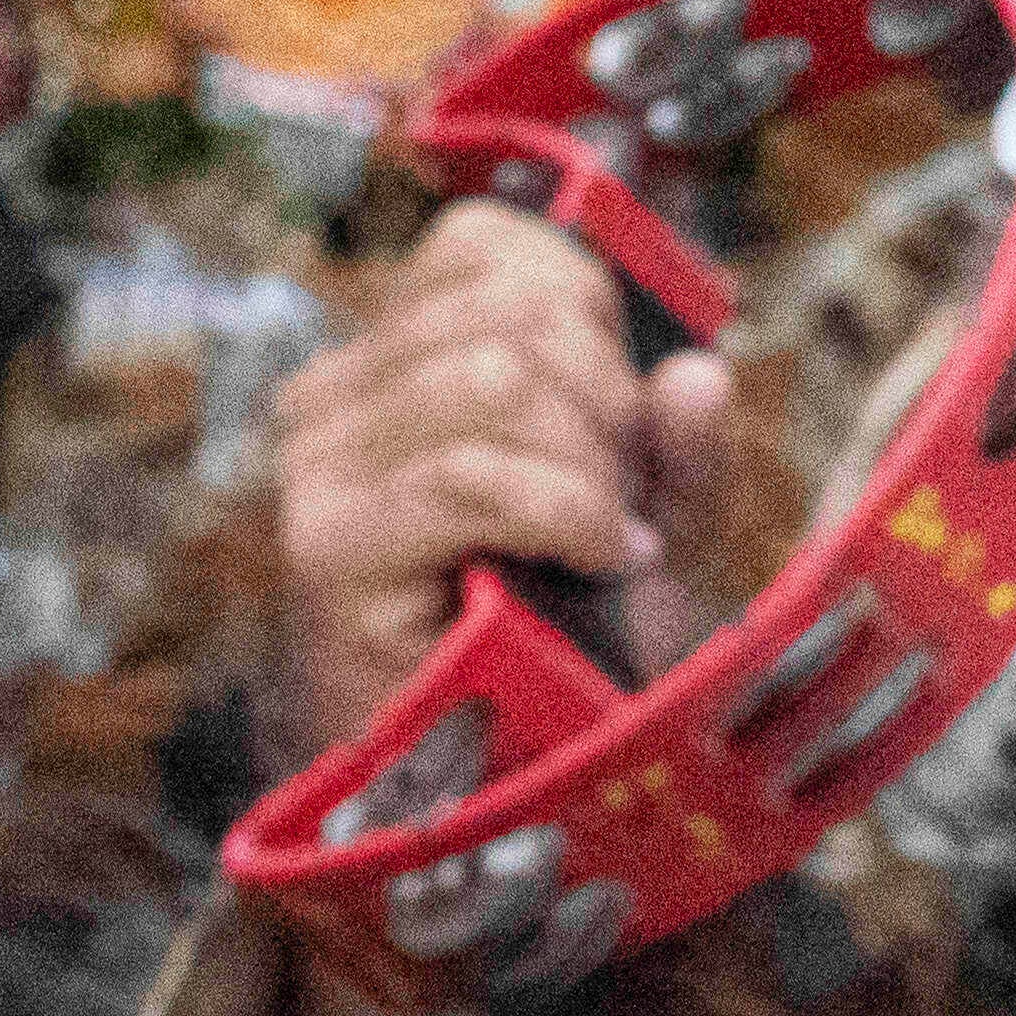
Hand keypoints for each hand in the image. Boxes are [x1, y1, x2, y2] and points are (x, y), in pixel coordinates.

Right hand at [274, 199, 732, 750]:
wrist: (519, 768)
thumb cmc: (576, 636)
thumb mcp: (655, 515)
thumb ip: (679, 441)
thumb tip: (696, 373)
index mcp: (398, 357)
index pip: (485, 246)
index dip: (591, 314)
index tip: (623, 416)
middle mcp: (337, 393)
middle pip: (511, 313)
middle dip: (608, 407)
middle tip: (618, 504)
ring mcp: (320, 463)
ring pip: (494, 379)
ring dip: (587, 469)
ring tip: (597, 544)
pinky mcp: (329, 542)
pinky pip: (473, 475)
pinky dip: (565, 515)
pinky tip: (591, 563)